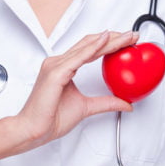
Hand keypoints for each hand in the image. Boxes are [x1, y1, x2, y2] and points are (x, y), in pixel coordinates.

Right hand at [12, 30, 137, 150]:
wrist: (33, 130)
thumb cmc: (50, 118)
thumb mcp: (86, 107)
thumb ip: (106, 102)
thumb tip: (126, 103)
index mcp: (62, 67)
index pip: (89, 49)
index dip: (108, 42)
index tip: (126, 41)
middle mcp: (58, 63)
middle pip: (89, 43)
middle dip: (113, 37)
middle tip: (132, 35)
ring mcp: (55, 66)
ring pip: (86, 47)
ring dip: (108, 40)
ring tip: (126, 37)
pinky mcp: (55, 73)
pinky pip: (78, 58)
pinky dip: (92, 48)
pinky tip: (105, 41)